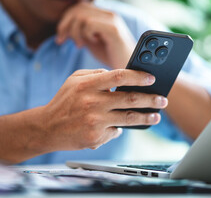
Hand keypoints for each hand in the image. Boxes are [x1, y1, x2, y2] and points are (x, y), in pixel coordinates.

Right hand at [35, 69, 167, 150]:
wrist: (47, 127)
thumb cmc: (63, 101)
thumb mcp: (74, 80)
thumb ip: (96, 74)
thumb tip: (119, 76)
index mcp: (88, 85)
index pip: (119, 76)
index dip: (138, 76)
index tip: (151, 78)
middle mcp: (92, 102)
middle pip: (130, 98)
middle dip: (151, 99)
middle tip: (162, 99)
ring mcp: (95, 121)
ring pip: (129, 118)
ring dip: (146, 117)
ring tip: (156, 115)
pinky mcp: (95, 137)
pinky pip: (116, 131)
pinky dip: (119, 128)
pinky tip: (120, 126)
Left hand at [56, 3, 135, 68]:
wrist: (130, 70)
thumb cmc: (111, 56)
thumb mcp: (91, 40)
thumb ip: (81, 31)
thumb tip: (63, 27)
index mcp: (102, 15)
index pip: (78, 7)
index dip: (65, 21)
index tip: (60, 39)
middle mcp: (108, 13)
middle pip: (77, 8)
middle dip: (65, 25)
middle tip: (62, 41)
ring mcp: (112, 20)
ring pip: (81, 16)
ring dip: (75, 32)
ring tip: (80, 45)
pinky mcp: (113, 29)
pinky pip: (89, 24)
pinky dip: (85, 35)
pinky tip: (92, 43)